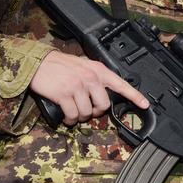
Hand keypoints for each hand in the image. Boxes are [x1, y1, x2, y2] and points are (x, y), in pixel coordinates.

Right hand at [30, 51, 148, 124]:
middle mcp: (90, 78)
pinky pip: (73, 115)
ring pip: (87, 112)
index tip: (145, 104)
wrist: (37, 63)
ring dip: (80, 117)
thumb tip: (104, 93)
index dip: (134, 96)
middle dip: (96, 112)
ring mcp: (77, 86)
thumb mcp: (83, 65)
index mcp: (97, 70)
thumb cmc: (60, 65)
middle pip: (104, 105)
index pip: (121, 84)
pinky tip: (67, 118)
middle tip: (88, 110)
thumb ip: (95, 77)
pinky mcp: (64, 95)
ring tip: (73, 112)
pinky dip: (70, 120)